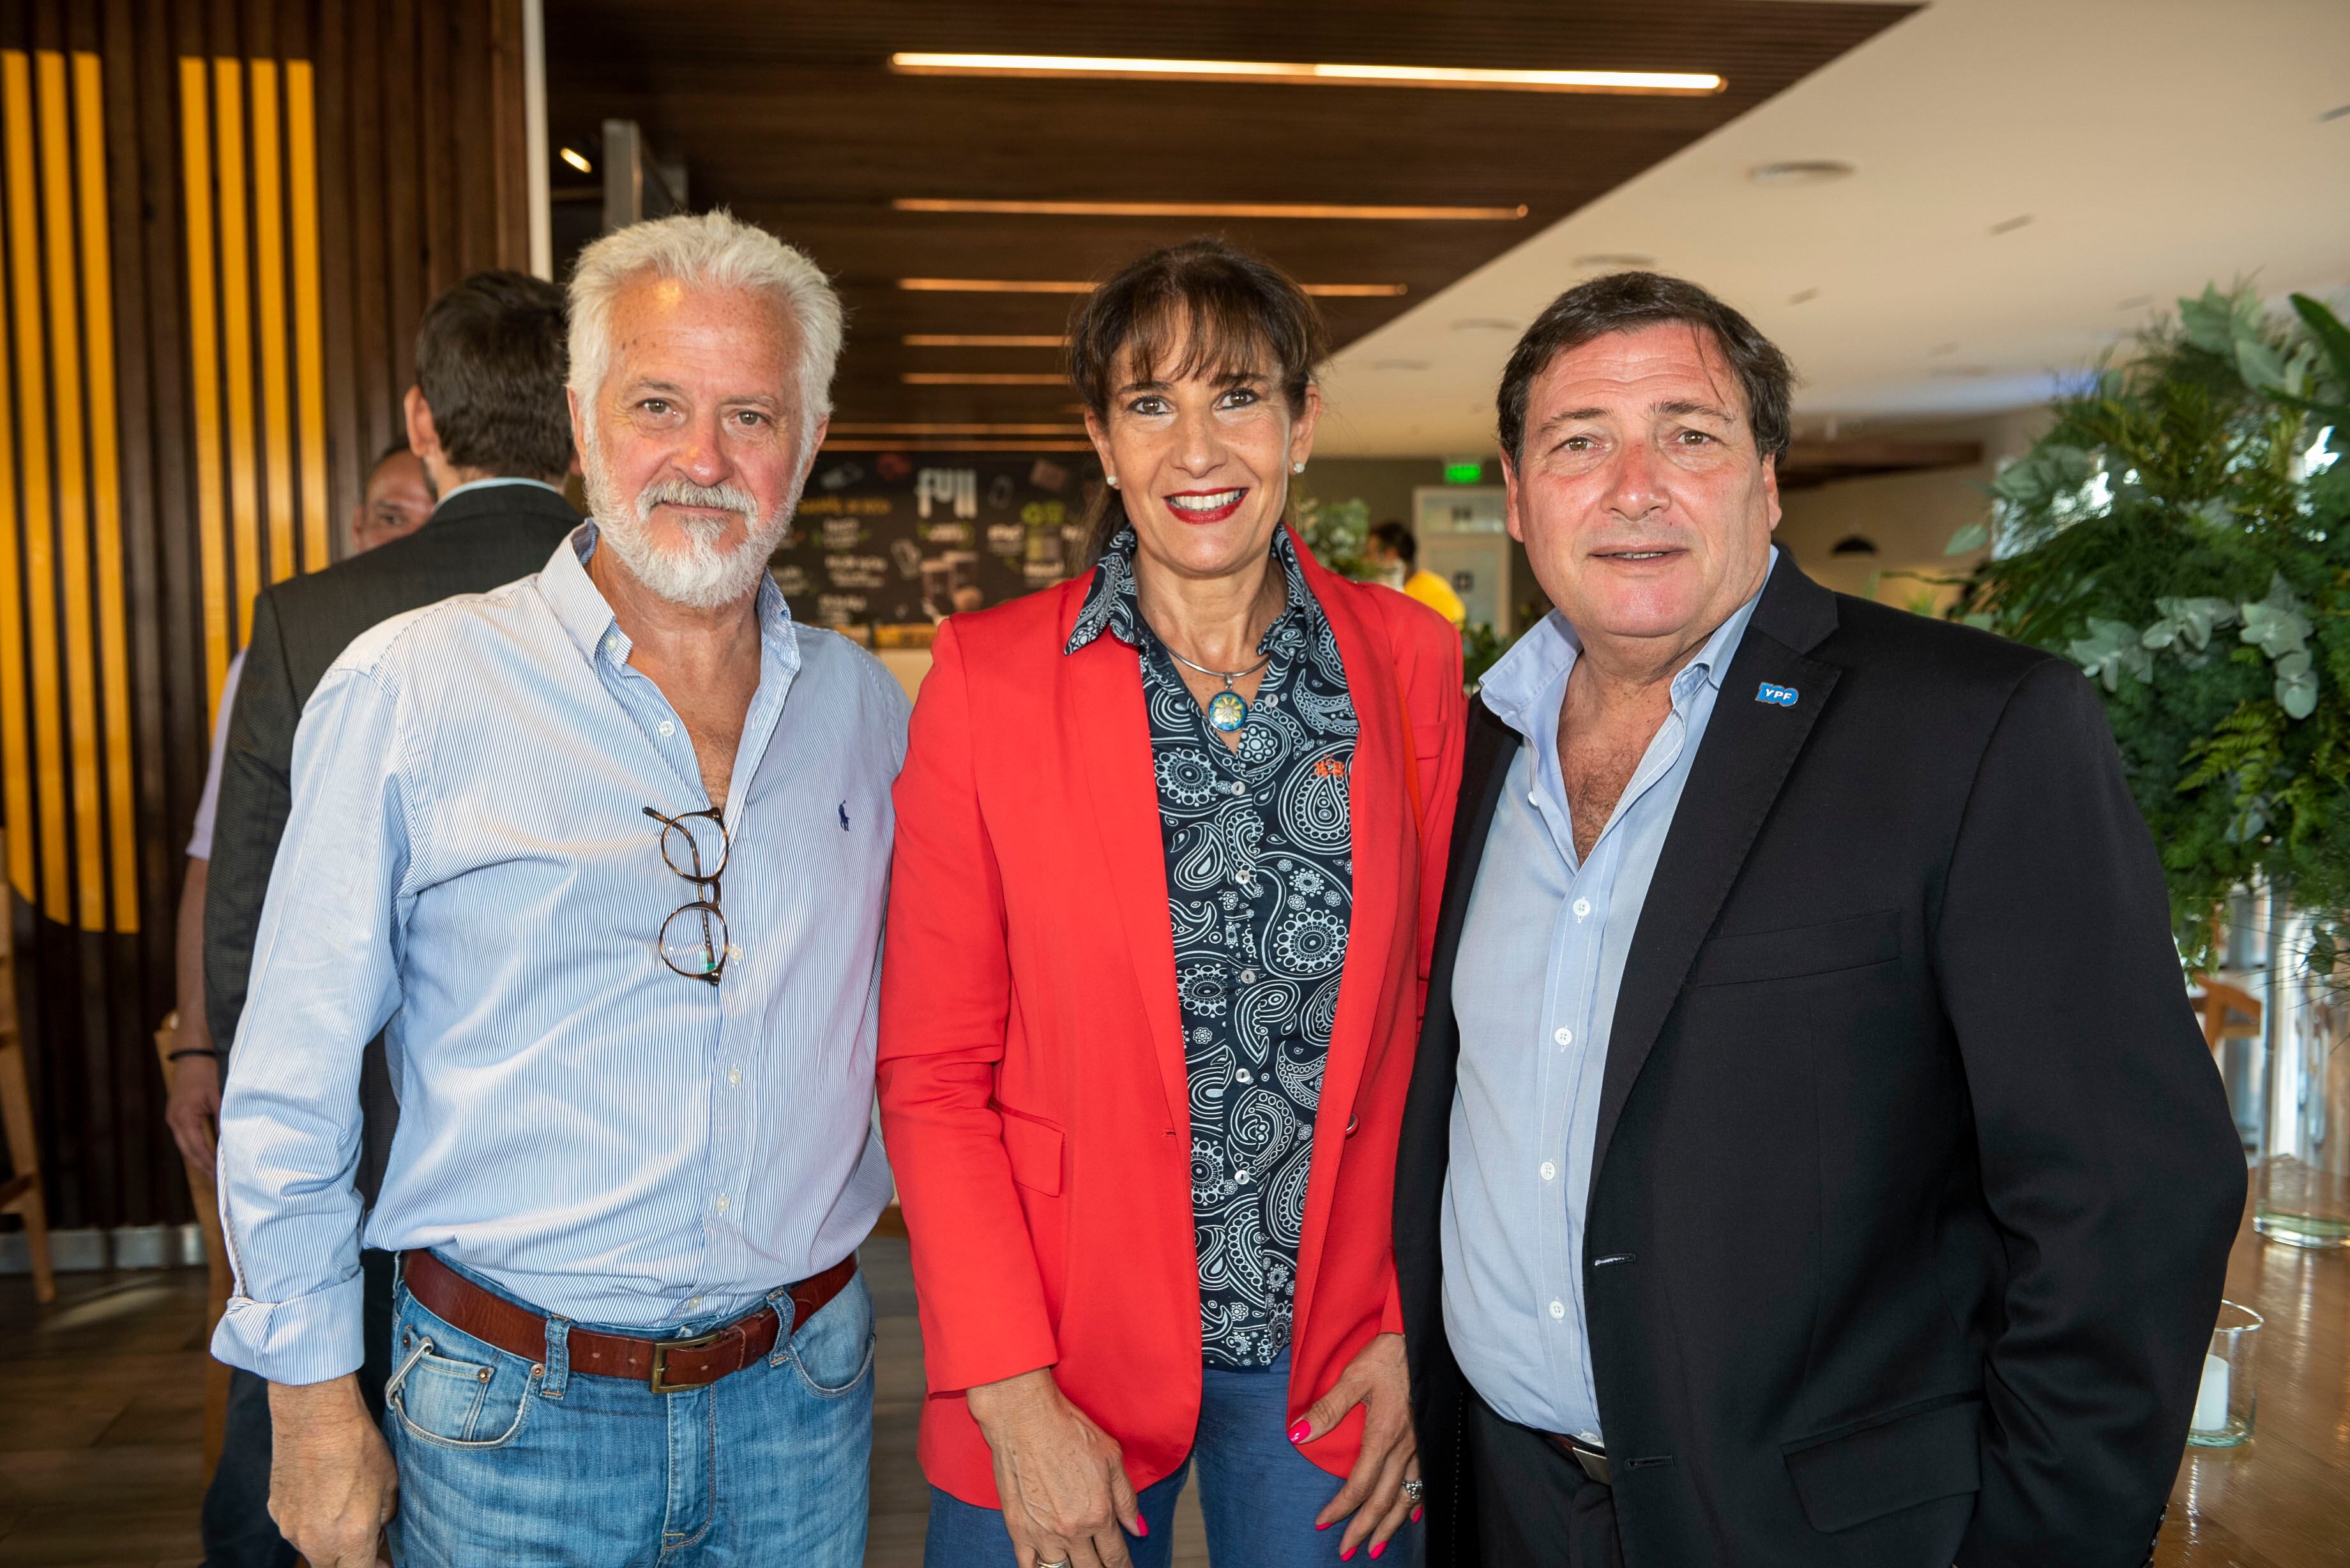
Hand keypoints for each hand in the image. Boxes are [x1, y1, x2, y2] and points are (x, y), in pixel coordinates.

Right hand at [163, 1049, 219, 1179]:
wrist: (192, 1055)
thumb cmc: (206, 1072)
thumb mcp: (218, 1096)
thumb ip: (223, 1119)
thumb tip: (230, 1140)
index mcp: (184, 1117)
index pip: (197, 1147)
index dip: (208, 1161)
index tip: (219, 1173)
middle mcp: (174, 1120)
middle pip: (188, 1150)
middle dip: (202, 1165)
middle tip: (217, 1179)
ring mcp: (173, 1118)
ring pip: (185, 1145)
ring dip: (198, 1157)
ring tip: (212, 1171)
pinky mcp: (176, 1115)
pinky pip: (185, 1136)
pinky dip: (195, 1146)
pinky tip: (206, 1153)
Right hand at [268, 1375, 396, 1566]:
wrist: (314, 1417)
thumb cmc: (358, 1446)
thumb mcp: (389, 1483)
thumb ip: (384, 1518)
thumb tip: (378, 1532)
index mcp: (351, 1538)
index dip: (374, 1567)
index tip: (381, 1561)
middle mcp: (316, 1541)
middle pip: (333, 1567)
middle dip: (349, 1558)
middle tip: (365, 1538)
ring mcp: (291, 1529)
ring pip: (312, 1549)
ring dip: (328, 1541)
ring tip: (343, 1507)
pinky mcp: (276, 1512)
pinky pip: (296, 1528)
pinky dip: (310, 1521)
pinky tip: (322, 1494)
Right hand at [967, 1367, 1144, 1567]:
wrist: (1024, 1418)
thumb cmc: (1067, 1429)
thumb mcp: (1111, 1457)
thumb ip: (1126, 1498)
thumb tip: (1138, 1528)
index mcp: (1098, 1514)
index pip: (1116, 1556)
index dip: (1123, 1567)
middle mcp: (1072, 1530)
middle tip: (1103, 1564)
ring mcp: (1042, 1533)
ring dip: (1072, 1566)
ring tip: (1077, 1560)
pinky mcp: (1017, 1528)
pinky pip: (1028, 1565)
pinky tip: (1048, 1563)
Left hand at [1297, 1332, 1418, 1560]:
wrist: (1424, 1337)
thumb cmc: (1388, 1353)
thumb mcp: (1353, 1376)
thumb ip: (1326, 1409)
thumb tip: (1297, 1434)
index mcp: (1384, 1435)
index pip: (1359, 1485)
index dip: (1340, 1508)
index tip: (1323, 1523)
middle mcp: (1405, 1447)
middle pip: (1384, 1500)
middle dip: (1365, 1530)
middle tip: (1348, 1552)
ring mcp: (1420, 1444)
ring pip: (1407, 1496)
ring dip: (1390, 1525)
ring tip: (1377, 1547)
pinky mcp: (1428, 1437)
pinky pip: (1425, 1481)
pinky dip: (1416, 1503)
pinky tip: (1411, 1514)